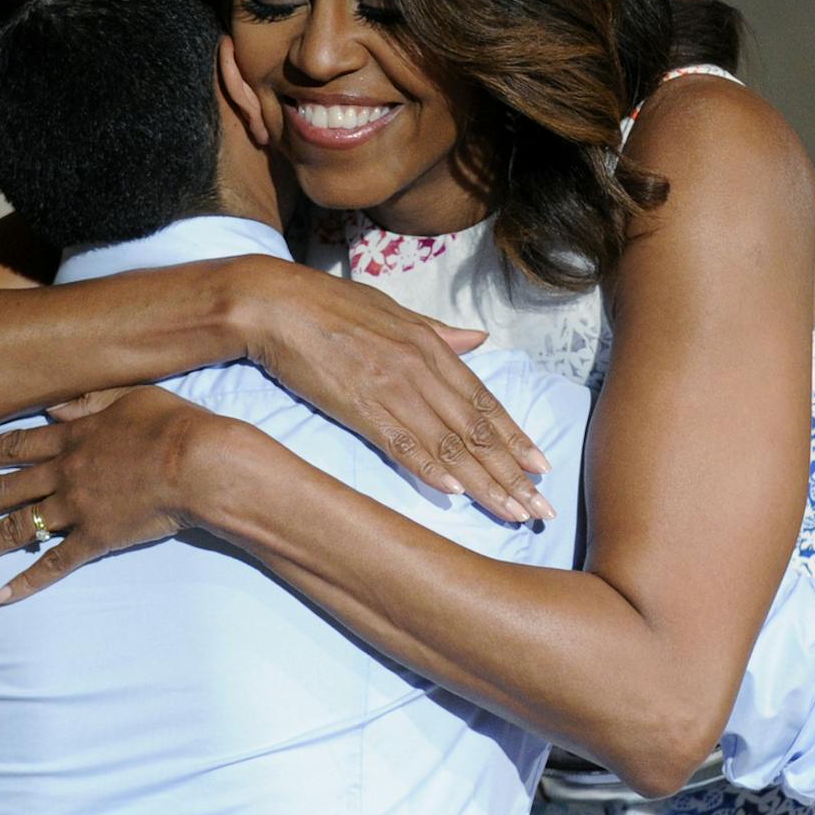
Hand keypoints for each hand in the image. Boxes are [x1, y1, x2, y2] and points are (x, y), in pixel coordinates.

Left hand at [0, 387, 238, 605]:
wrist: (200, 462)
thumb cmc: (175, 423)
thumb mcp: (131, 395)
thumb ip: (89, 399)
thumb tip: (52, 402)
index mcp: (71, 436)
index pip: (10, 446)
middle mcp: (64, 473)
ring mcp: (78, 508)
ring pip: (16, 529)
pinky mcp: (97, 538)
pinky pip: (55, 563)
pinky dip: (26, 582)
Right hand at [234, 258, 554, 520]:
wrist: (275, 302)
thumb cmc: (329, 304)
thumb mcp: (394, 311)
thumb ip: (437, 332)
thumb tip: (478, 338)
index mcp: (430, 346)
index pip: (484, 401)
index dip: (514, 436)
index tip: (540, 466)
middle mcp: (420, 369)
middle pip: (476, 429)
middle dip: (512, 472)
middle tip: (540, 506)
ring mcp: (392, 388)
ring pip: (448, 443)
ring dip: (483, 482)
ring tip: (512, 512)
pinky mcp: (359, 406)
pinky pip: (401, 443)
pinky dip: (429, 468)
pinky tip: (454, 492)